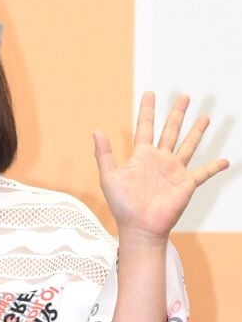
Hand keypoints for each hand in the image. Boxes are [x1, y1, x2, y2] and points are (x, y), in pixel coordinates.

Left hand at [92, 91, 229, 242]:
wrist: (139, 227)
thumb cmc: (123, 207)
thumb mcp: (109, 178)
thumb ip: (104, 155)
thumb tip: (96, 131)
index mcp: (141, 157)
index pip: (145, 127)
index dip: (147, 110)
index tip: (150, 93)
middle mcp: (159, 160)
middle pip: (170, 130)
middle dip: (177, 114)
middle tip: (184, 97)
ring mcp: (174, 171)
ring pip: (188, 145)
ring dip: (196, 132)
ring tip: (205, 118)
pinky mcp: (186, 184)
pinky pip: (203, 173)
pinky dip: (214, 167)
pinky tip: (225, 161)